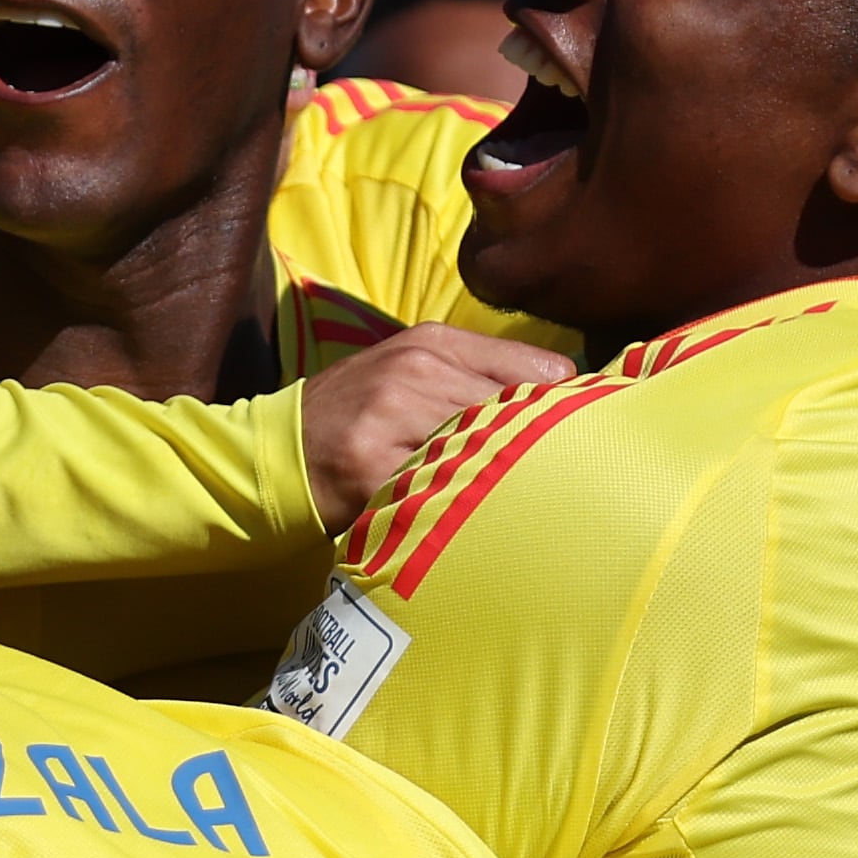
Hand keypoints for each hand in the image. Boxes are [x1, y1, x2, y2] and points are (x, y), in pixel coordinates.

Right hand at [299, 326, 570, 524]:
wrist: (281, 450)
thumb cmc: (360, 414)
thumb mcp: (414, 371)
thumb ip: (480, 373)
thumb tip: (565, 391)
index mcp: (434, 342)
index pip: (536, 370)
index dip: (563, 408)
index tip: (577, 435)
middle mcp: (416, 370)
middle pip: (516, 412)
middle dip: (537, 447)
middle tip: (556, 481)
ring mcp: (392, 415)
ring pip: (482, 449)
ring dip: (499, 479)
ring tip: (509, 500)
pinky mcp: (372, 465)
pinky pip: (437, 488)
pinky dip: (457, 505)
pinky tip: (464, 515)